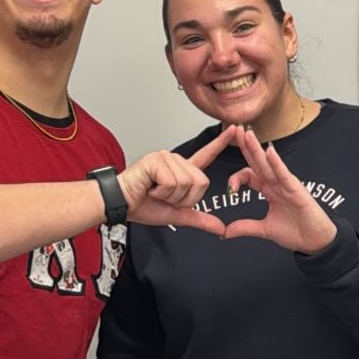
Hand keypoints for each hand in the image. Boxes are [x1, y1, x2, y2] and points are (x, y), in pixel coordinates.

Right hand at [117, 128, 235, 234]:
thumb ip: (200, 219)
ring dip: (171, 196)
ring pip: (187, 183)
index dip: (222, 143)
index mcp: (183, 171)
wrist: (121, 205)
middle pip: (200, 182)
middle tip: (165, 196)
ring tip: (155, 191)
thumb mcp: (178, 215)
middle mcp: (176, 160)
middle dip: (185, 198)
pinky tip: (150, 187)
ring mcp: (166, 157)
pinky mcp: (156, 160)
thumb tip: (221, 229)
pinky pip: (173, 182)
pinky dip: (162, 192)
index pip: (207, 155)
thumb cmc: (144, 205)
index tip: (237, 129)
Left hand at [222, 128, 338, 251]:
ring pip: (269, 164)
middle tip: (234, 129)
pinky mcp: (297, 189)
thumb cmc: (295, 232)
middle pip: (257, 162)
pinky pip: (284, 174)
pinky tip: (269, 152)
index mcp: (269, 190)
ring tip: (247, 134)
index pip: (249, 175)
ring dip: (257, 149)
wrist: (315, 241)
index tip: (231, 190)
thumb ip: (245, 227)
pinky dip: (277, 163)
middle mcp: (276, 183)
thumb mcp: (264, 230)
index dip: (236, 178)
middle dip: (246, 146)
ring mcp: (287, 184)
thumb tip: (224, 232)